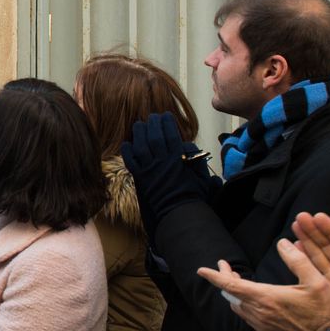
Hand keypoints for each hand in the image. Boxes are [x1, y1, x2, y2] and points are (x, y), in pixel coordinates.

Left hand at [120, 113, 216, 236]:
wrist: (179, 215)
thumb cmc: (193, 197)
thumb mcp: (201, 177)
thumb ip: (197, 161)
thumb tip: (190, 149)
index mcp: (178, 159)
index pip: (171, 135)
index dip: (167, 123)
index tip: (165, 115)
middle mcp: (162, 162)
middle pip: (155, 137)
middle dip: (153, 124)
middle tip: (152, 117)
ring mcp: (149, 170)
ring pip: (141, 146)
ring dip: (139, 133)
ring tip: (139, 125)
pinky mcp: (140, 179)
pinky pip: (131, 162)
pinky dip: (128, 152)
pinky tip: (127, 144)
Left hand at [195, 212, 329, 330]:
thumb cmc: (326, 310)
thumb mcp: (316, 280)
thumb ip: (297, 260)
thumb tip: (282, 242)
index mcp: (266, 298)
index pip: (230, 286)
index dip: (214, 276)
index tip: (201, 270)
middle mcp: (259, 313)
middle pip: (232, 295)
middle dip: (226, 280)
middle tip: (226, 268)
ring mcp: (263, 327)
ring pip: (239, 307)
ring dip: (236, 294)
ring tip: (239, 281)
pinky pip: (249, 318)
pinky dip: (246, 305)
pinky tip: (255, 300)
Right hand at [291, 212, 329, 330]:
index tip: (319, 217)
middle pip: (328, 246)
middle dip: (315, 231)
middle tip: (300, 217)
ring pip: (318, 255)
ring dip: (306, 240)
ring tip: (295, 226)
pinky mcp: (322, 291)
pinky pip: (311, 271)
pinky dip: (302, 258)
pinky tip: (294, 248)